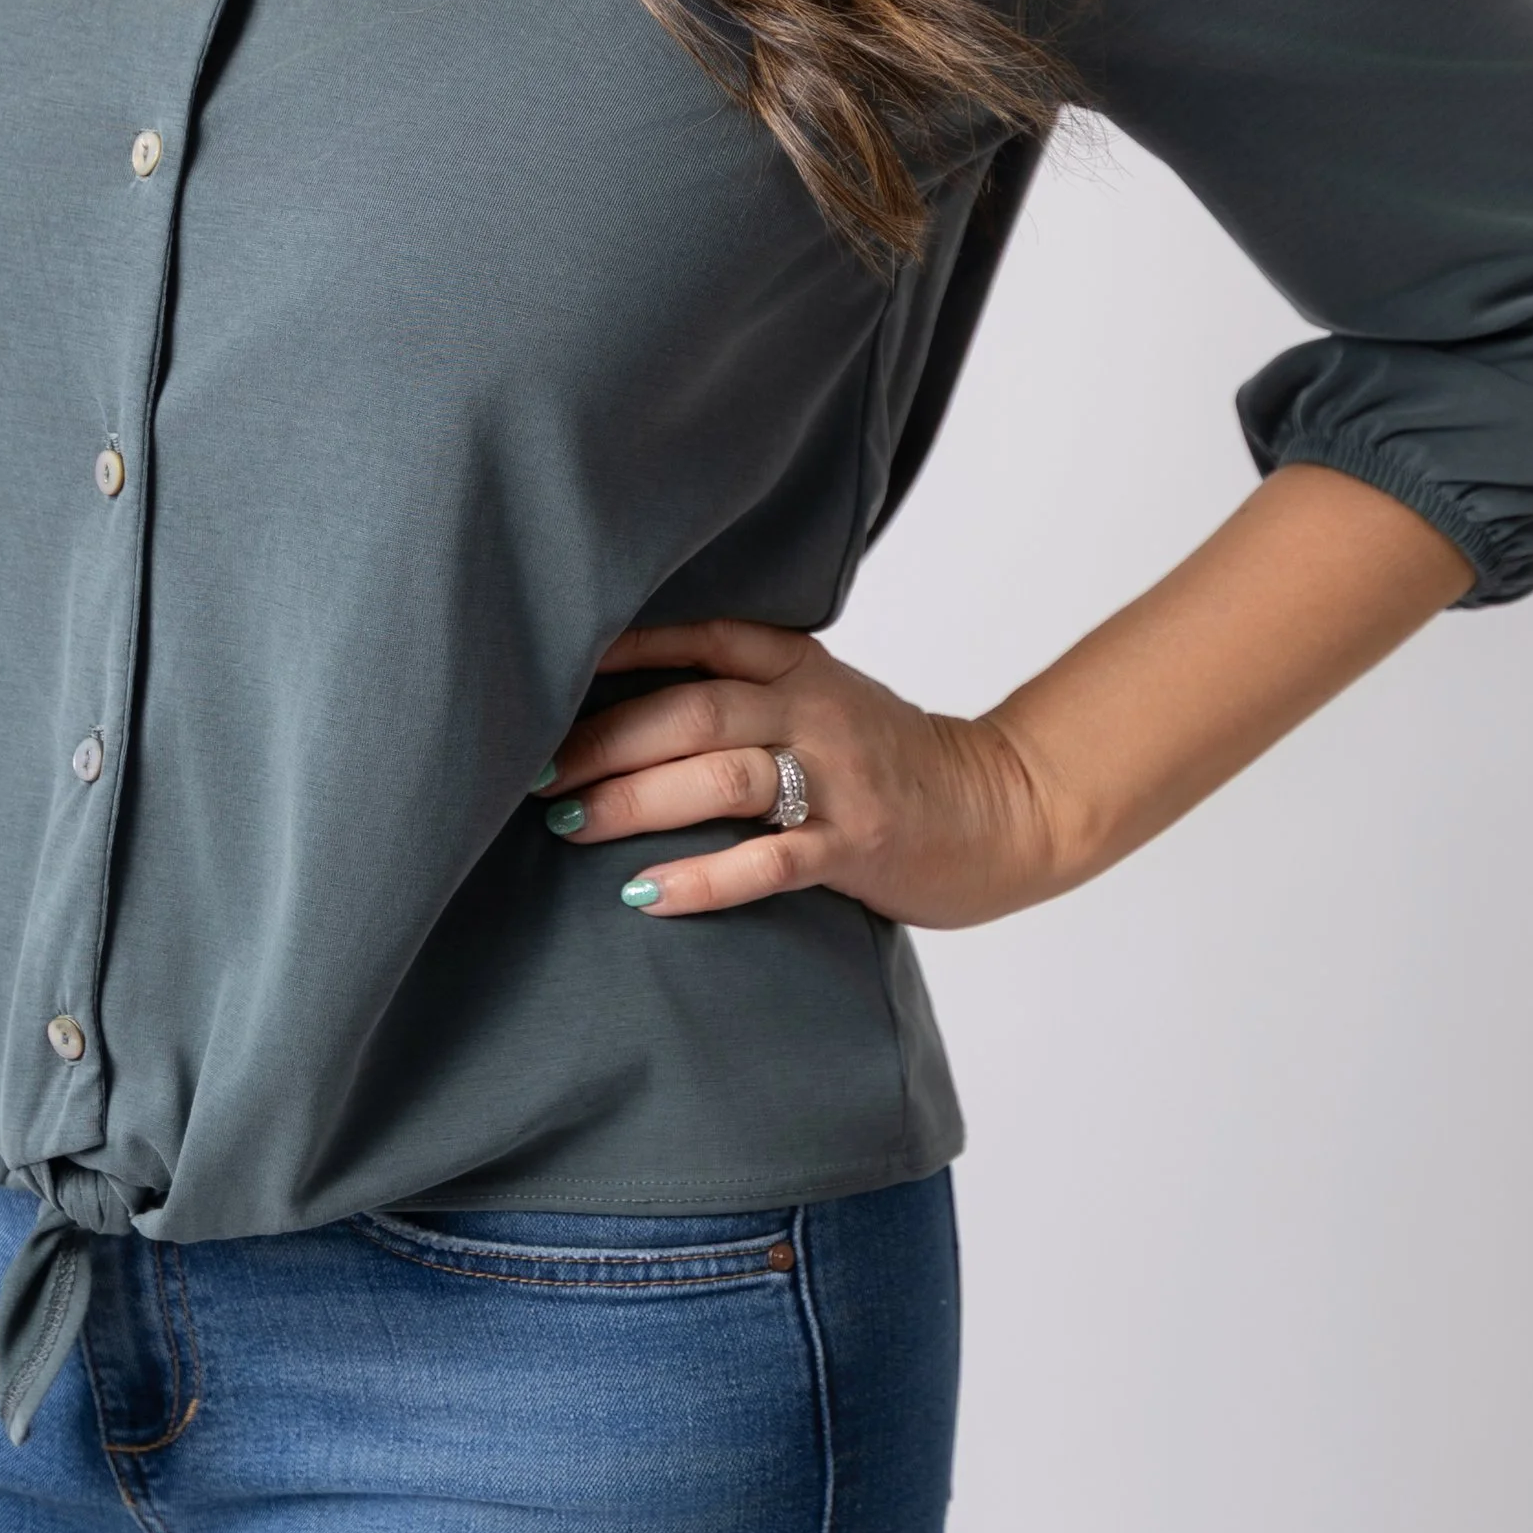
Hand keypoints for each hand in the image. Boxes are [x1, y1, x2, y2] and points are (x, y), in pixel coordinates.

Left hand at [534, 615, 1063, 925]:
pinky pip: (769, 861)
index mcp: (798, 665)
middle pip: (693, 710)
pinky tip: (646, 893)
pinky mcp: (856, 846)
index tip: (548, 669)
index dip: (622, 650)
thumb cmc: (886, 761)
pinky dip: (704, 878)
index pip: (700, 638)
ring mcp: (837, 778)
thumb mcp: (821, 701)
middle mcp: (813, 710)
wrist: (999, 808)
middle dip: (605, 740)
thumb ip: (744, 694)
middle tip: (533, 771)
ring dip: (636, 800)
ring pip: (722, 776)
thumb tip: (620, 711)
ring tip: (569, 823)